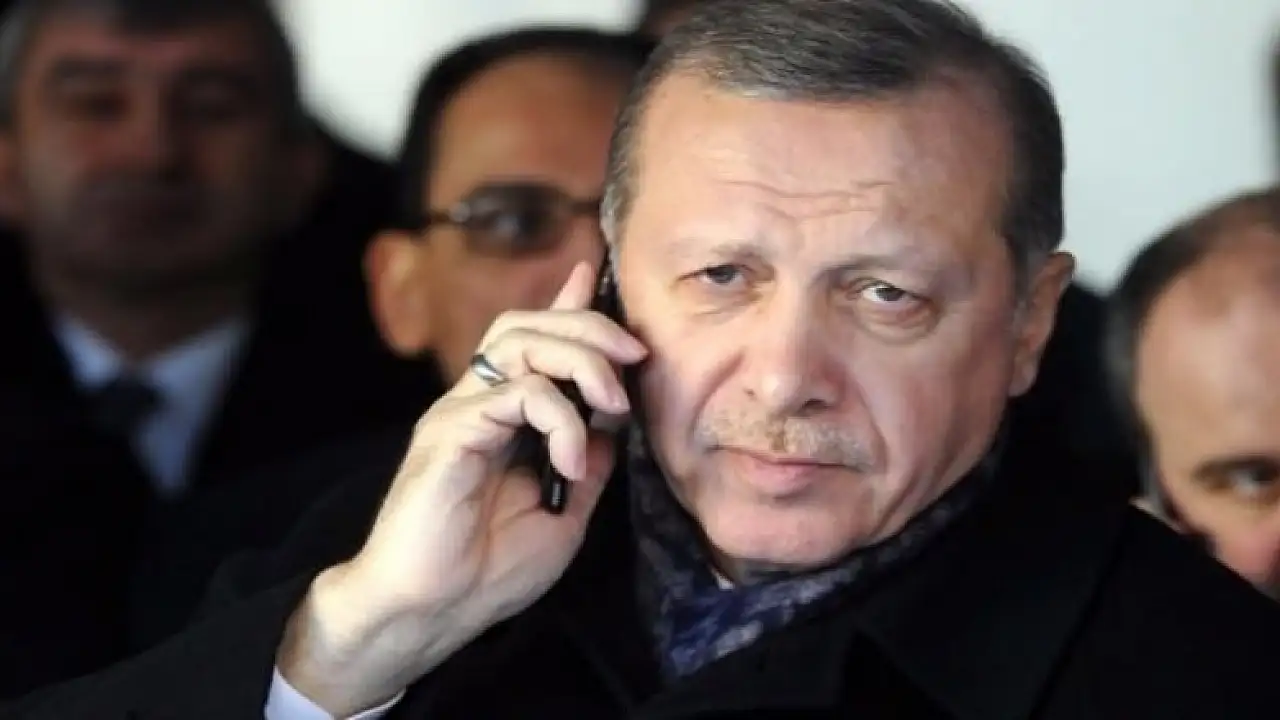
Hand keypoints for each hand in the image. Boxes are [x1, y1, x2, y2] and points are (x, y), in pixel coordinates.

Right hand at [277, 262, 645, 714]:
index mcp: (501, 417)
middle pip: (527, 324)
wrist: (429, 612)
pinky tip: (569, 458)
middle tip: (634, 357)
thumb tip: (613, 427)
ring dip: (580, 358)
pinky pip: (515, 393)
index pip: (532, 341)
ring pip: (519, 340)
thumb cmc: (488, 572)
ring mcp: (459, 412)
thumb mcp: (564, 514)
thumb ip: (586, 463)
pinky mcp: (450, 430)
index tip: (595, 275)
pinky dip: (558, 418)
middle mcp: (476, 402)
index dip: (566, 305)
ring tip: (611, 402)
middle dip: (589, 325)